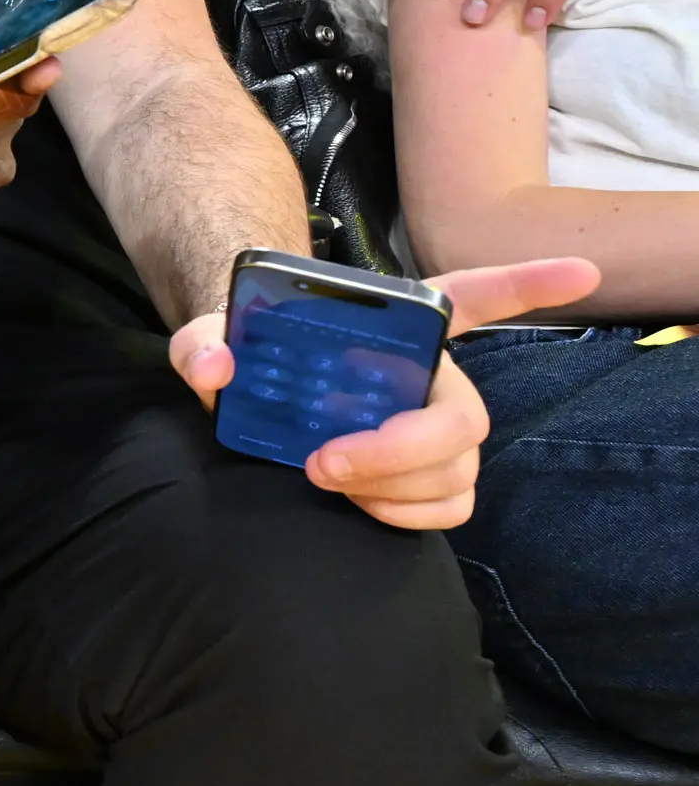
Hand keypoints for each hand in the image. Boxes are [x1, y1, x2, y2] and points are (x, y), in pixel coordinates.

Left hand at [167, 255, 600, 528]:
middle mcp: (433, 373)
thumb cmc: (251, 352)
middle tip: (322, 461)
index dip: (529, 283)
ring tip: (325, 476)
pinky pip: (451, 507)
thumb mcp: (215, 336)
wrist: (256, 394)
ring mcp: (437, 426)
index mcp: (400, 325)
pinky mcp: (432, 475)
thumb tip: (215, 365)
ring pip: (455, 469)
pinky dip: (405, 514)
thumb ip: (202, 341)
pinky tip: (359, 502)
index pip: (474, 294)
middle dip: (398, 450)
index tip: (582, 271)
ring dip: (391, 486)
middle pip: (459, 417)